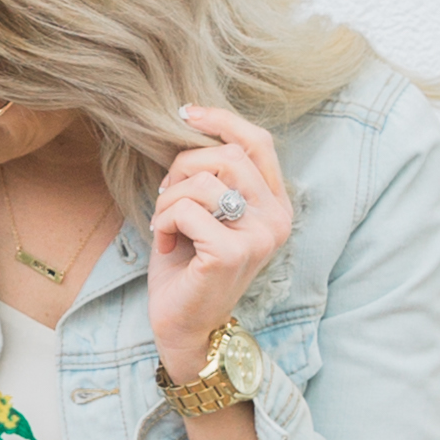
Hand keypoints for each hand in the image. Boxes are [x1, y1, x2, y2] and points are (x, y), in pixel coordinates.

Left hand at [148, 102, 291, 383]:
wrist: (183, 325)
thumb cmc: (189, 266)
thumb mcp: (205, 212)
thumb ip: (211, 175)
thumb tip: (190, 122)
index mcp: (275, 205)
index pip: (258, 142)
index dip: (221, 119)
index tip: (184, 113)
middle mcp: (276, 219)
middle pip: (227, 156)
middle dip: (183, 167)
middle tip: (165, 194)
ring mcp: (259, 237)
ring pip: (205, 181)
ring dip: (169, 198)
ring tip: (163, 224)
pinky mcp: (233, 253)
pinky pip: (187, 210)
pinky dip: (164, 221)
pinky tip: (164, 243)